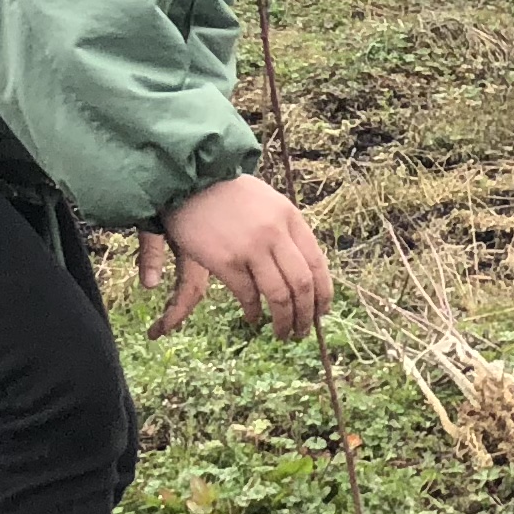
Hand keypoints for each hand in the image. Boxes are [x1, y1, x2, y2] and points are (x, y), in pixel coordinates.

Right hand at [141, 175, 331, 339]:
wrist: (190, 181)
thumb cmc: (231, 195)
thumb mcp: (270, 203)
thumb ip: (288, 232)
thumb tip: (305, 272)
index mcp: (291, 218)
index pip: (317, 264)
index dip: (323, 295)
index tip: (322, 312)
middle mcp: (275, 233)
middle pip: (302, 285)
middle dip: (306, 315)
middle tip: (302, 331)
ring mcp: (251, 248)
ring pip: (279, 296)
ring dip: (283, 321)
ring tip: (281, 332)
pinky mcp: (225, 261)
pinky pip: (248, 296)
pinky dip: (253, 311)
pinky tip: (253, 317)